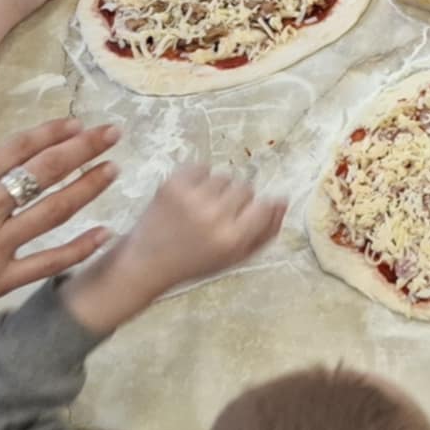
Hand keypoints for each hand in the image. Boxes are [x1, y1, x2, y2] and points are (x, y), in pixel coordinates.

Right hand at [0, 117, 119, 338]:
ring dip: (88, 187)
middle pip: (44, 171)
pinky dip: (79, 248)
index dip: (51, 134)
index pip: (16, 150)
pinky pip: (47, 262)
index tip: (75, 124)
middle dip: (83, 149)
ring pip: (54, 210)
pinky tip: (104, 234)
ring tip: (112, 170)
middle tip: (111, 134)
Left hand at [63, 165, 285, 334]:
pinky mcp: (172, 184)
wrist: (145, 262)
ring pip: (223, 177)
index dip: (255, 210)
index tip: (242, 217)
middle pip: (245, 188)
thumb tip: (284, 201)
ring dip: (215, 189)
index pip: (264, 205)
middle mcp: (214, 216)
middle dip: (234, 200)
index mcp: (232, 238)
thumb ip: (265, 232)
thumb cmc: (195, 262)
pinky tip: (188, 197)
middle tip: (215, 216)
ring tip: (198, 208)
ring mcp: (192, 198)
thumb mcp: (235, 257)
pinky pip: (201, 167)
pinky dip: (197, 178)